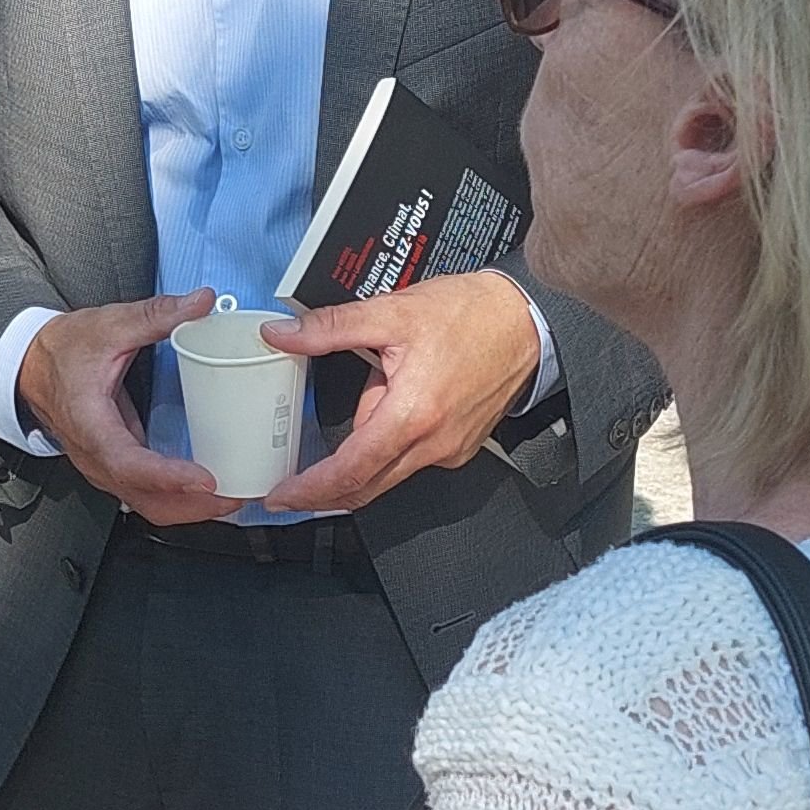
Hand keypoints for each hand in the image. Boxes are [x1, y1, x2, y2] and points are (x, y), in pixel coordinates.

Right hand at [18, 291, 233, 522]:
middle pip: (145, 498)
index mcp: (91, 424)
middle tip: (234, 496)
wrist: (30, 366)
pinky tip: (206, 491)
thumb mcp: (109, 325)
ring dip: (188, 509)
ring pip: (147, 505)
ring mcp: (104, 466)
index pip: (128, 464)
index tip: (204, 479)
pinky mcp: (115, 467)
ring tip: (229, 499)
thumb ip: (156, 315)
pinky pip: (146, 496)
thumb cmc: (62, 351)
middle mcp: (96, 455)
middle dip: (192, 506)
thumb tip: (199, 304)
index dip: (168, 477)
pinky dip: (178, 500)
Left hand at [258, 270, 543, 517]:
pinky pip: (413, 457)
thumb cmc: (471, 315)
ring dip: (364, 452)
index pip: (351, 470)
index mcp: (412, 415)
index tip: (282, 497)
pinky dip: (393, 442)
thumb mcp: (391, 312)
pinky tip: (399, 404)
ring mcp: (450, 450)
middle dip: (326, 489)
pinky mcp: (461, 447)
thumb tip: (282, 335)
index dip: (311, 489)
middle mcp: (434, 444)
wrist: (527, 320)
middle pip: (367, 485)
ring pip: (389, 470)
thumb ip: (330, 327)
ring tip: (369, 399)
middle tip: (291, 486)